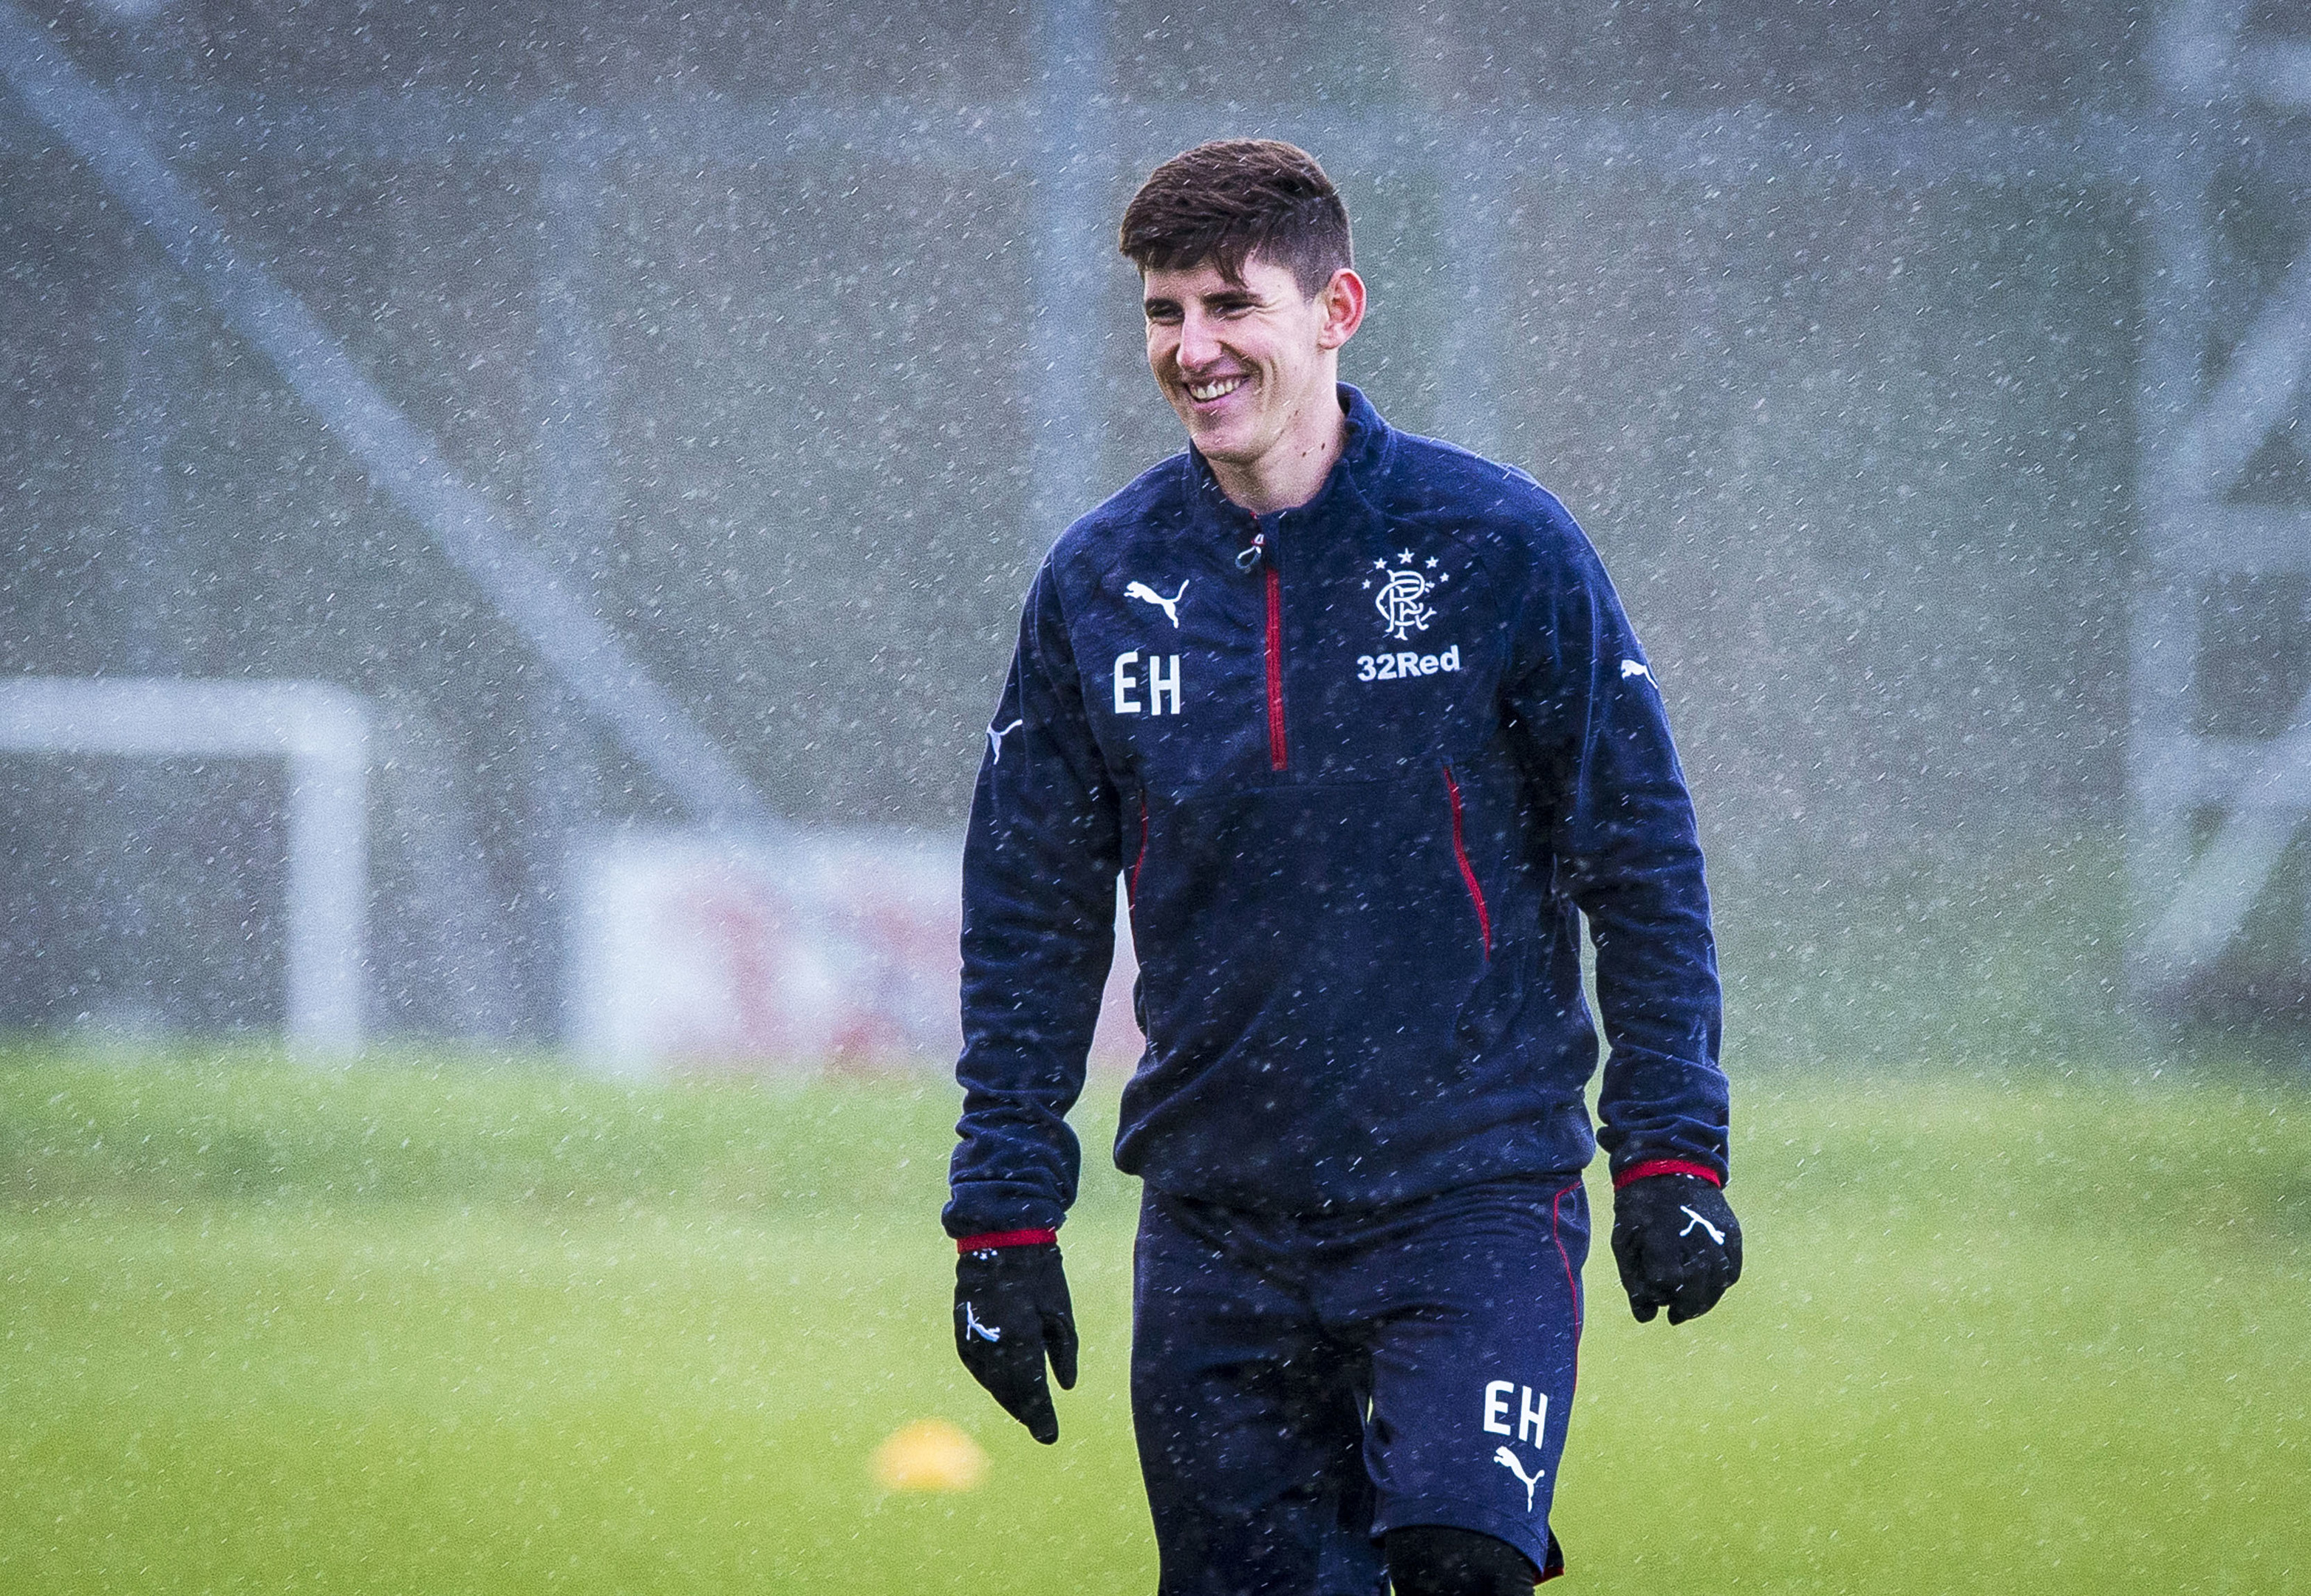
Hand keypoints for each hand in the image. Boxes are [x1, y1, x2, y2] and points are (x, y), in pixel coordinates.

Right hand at [953, 1242, 1077, 1442]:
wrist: (998, 1240)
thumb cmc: (1039, 1273)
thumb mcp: (1061, 1311)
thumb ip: (1064, 1353)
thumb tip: (1065, 1387)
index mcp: (1021, 1339)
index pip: (1031, 1393)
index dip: (1041, 1418)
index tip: (1050, 1437)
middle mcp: (993, 1345)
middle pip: (1009, 1394)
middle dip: (1025, 1412)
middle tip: (1040, 1426)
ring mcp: (973, 1340)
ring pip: (991, 1384)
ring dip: (1008, 1398)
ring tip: (1025, 1410)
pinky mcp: (962, 1334)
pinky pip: (978, 1368)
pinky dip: (992, 1380)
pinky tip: (1004, 1385)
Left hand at [1611, 1173, 1741, 1324]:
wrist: (1670, 1166)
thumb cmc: (1640, 1207)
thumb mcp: (1624, 1241)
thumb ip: (1634, 1282)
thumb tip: (1647, 1317)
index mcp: (1664, 1241)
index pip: (1667, 1286)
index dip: (1659, 1295)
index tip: (1653, 1294)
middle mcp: (1696, 1241)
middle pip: (1696, 1293)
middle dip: (1684, 1308)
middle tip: (1676, 1315)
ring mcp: (1718, 1238)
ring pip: (1718, 1286)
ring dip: (1705, 1302)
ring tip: (1691, 1306)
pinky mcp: (1732, 1234)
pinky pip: (1732, 1271)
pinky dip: (1721, 1284)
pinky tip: (1708, 1287)